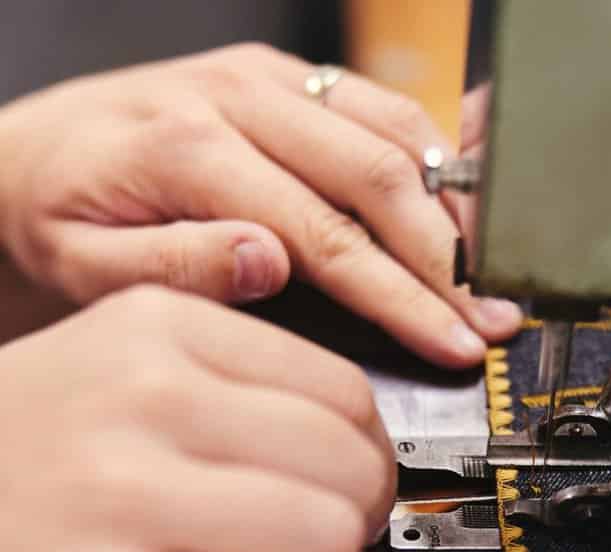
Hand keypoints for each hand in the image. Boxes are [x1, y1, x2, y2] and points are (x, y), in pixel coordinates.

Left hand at [0, 46, 521, 367]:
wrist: (29, 155)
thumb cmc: (58, 215)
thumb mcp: (85, 265)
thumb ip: (177, 266)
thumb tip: (271, 263)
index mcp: (192, 151)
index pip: (330, 238)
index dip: (404, 298)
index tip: (455, 341)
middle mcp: (240, 99)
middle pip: (381, 177)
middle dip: (449, 259)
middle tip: (491, 318)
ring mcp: (269, 80)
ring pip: (396, 132)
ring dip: (451, 207)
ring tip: (482, 275)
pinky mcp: (285, 78)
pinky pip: (382, 107)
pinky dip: (431, 160)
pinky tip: (451, 209)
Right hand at [0, 285, 394, 551]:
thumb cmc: (12, 450)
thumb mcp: (110, 362)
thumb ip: (228, 381)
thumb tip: (349, 441)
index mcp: (160, 329)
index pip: (342, 390)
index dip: (367, 451)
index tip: (352, 479)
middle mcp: (144, 398)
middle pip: (348, 464)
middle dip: (355, 515)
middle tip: (321, 535)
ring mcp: (122, 498)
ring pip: (326, 538)